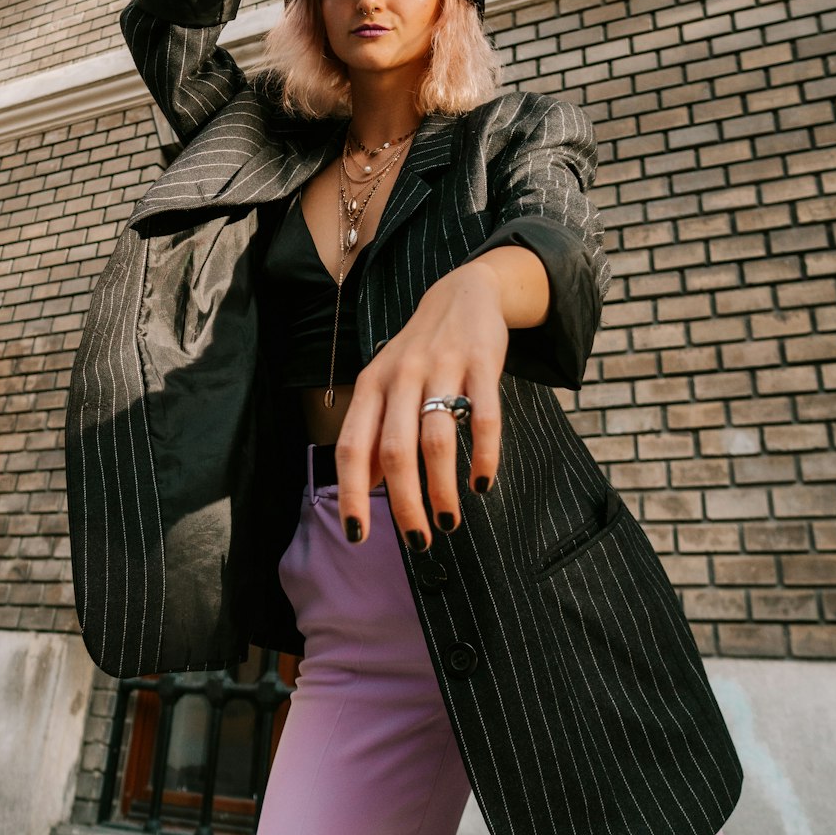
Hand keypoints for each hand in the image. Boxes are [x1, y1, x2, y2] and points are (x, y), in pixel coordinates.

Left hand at [333, 260, 507, 548]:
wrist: (462, 293)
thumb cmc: (419, 354)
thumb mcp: (386, 385)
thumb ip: (375, 432)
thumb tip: (369, 489)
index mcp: (371, 386)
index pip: (351, 447)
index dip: (351, 493)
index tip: (358, 535)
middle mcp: (400, 376)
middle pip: (394, 450)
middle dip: (404, 503)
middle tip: (418, 541)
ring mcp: (442, 368)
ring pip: (435, 439)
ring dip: (442, 489)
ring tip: (449, 521)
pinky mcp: (482, 364)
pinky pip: (484, 418)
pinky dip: (484, 456)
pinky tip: (483, 484)